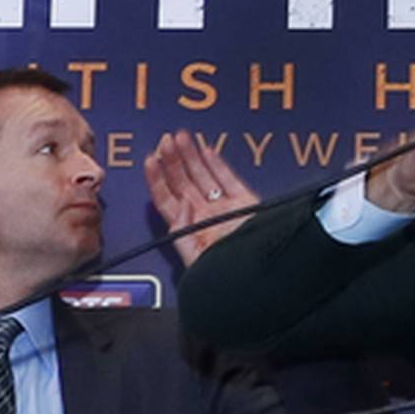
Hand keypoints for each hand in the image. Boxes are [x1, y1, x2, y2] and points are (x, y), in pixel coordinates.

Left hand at [145, 131, 260, 265]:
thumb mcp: (198, 260)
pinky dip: (218, 164)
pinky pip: (229, 179)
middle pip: (183, 183)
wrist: (263, 276)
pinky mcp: (247, 204)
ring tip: (181, 137)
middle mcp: (206, 218)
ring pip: (204, 176)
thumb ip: (183, 233)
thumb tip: (179, 206)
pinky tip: (206, 151)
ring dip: (191, 156)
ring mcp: (225, 209)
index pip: (167, 200)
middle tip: (166, 141)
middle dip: (173, 161)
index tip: (151, 160)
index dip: (157, 179)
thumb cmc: (230, 275)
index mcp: (191, 231)